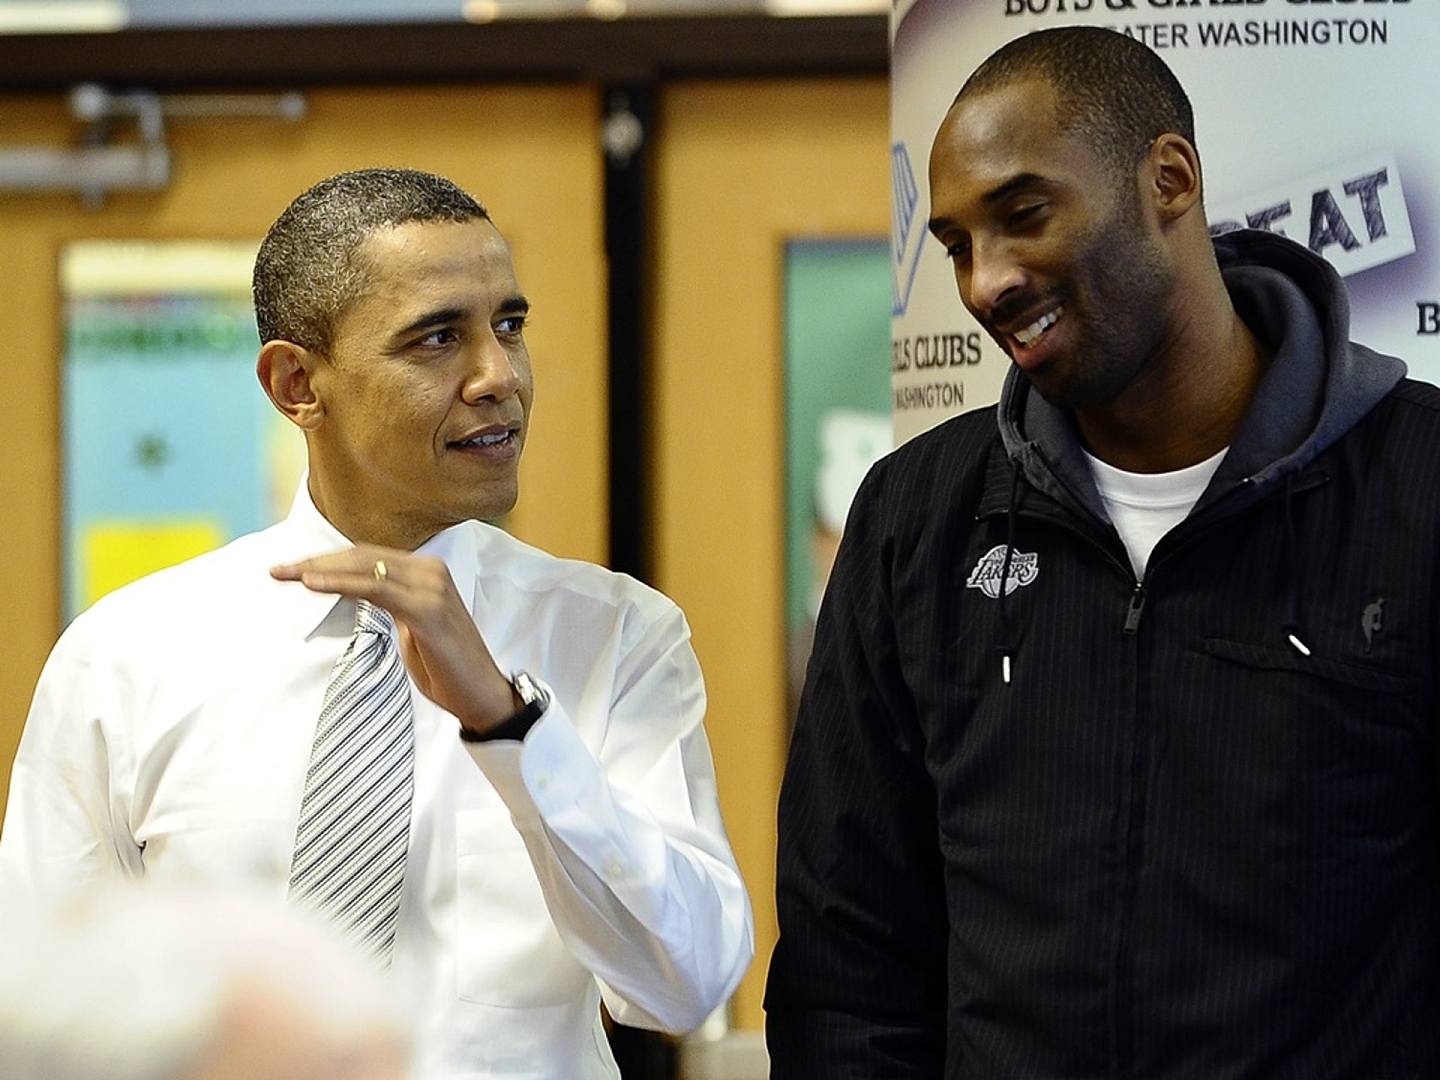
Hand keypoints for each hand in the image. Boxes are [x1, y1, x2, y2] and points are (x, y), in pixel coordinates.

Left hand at [271, 546, 519, 734]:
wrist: (481, 695)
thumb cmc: (446, 667)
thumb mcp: (412, 627)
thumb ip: (392, 603)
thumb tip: (361, 594)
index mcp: (426, 572)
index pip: (368, 557)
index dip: (328, 560)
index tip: (292, 569)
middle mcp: (431, 571)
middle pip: (361, 556)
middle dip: (316, 561)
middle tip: (277, 570)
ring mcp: (431, 587)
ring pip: (364, 567)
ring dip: (320, 570)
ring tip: (285, 574)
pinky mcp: (428, 609)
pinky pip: (374, 589)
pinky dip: (340, 584)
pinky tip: (311, 584)